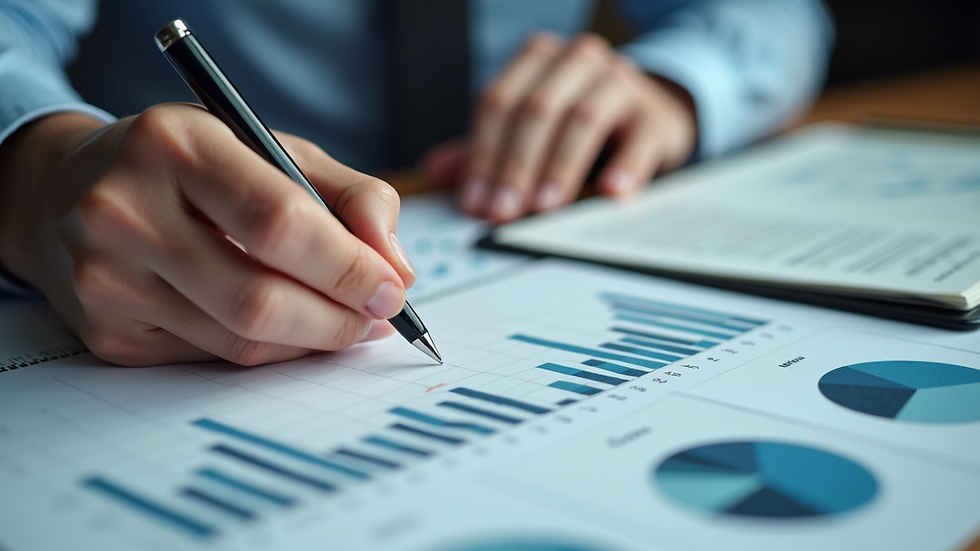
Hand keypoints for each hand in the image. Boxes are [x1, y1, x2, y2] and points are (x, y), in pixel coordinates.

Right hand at [0, 105, 415, 365]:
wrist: (69, 190)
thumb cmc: (190, 167)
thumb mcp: (271, 148)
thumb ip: (350, 196)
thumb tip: (396, 268)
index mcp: (175, 146)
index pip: (279, 221)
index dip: (348, 265)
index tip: (392, 286)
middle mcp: (126, 212)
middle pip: (258, 299)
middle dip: (338, 318)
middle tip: (379, 317)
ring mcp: (109, 280)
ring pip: (241, 342)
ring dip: (312, 341)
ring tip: (345, 321)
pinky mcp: (109, 333)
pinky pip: (215, 360)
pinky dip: (269, 351)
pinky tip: (287, 328)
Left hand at [426, 33, 696, 221]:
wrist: (650, 113)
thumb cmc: (580, 122)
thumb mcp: (532, 129)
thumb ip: (486, 148)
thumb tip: (436, 171)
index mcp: (537, 59)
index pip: (498, 102)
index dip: (483, 154)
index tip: (475, 202)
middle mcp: (577, 60)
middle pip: (536, 110)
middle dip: (516, 166)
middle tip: (503, 213)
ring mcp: (620, 82)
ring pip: (583, 119)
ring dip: (559, 167)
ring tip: (544, 208)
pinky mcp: (655, 114)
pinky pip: (639, 139)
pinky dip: (625, 167)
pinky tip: (610, 192)